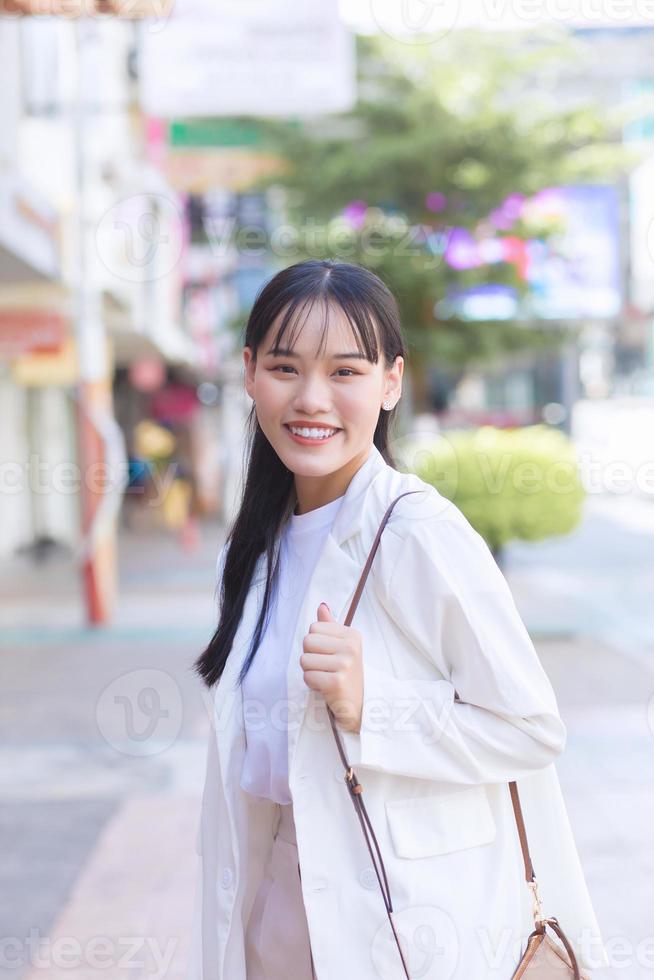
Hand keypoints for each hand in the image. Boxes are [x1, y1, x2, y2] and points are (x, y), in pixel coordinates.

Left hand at [300, 602, 362, 732]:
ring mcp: (345, 664)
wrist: (359, 705)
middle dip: (311, 656)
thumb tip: (322, 606)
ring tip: (326, 677)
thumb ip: (330, 626)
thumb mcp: (342, 646)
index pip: (314, 628)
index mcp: (352, 635)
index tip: (329, 655)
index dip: (316, 644)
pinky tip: (326, 687)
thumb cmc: (347, 673)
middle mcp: (351, 647)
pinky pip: (308, 676)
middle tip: (326, 667)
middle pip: (307, 641)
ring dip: (311, 671)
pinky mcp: (336, 682)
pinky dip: (313, 684)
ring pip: (304, 660)